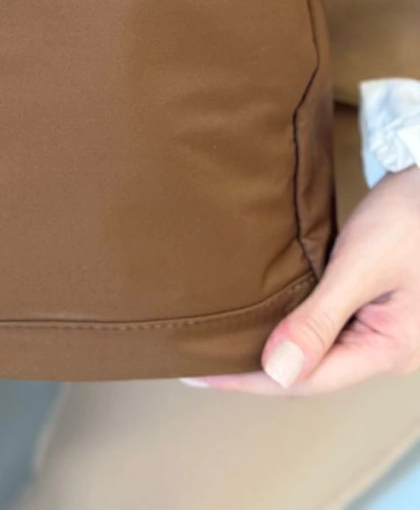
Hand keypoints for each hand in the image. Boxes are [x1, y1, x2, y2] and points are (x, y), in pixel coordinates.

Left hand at [187, 166, 419, 394]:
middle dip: (256, 369)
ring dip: (272, 348)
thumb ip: (320, 318)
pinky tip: (263, 317)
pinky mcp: (375, 307)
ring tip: (222, 342)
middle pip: (311, 373)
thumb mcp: (361, 266)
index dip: (250, 380)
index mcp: (389, 350)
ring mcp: (383, 330)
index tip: (201, 372)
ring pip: (317, 352)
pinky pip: (327, 328)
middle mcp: (387, 349)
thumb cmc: (409, 217)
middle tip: (200, 359)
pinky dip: (291, 326)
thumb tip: (277, 368)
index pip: (306, 381)